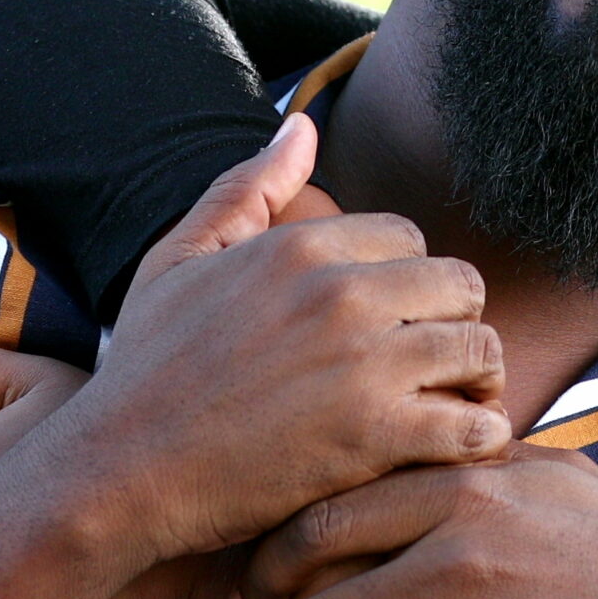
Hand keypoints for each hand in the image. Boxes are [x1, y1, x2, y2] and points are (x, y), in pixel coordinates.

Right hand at [51, 113, 514, 565]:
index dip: (406, 282)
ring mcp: (364, 367)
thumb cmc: (144, 369)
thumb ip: (246, 189)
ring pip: (481, 351)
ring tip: (454, 407)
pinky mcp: (375, 439)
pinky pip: (475, 425)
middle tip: (437, 365)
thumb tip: (301, 124)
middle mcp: (341, 295)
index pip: (411, 240)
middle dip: (455, 323)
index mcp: (302, 247)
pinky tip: (450, 451)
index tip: (389, 322)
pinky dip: (478, 438)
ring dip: (477, 382)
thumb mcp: (178, 261)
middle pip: (462, 286)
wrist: (117, 474)